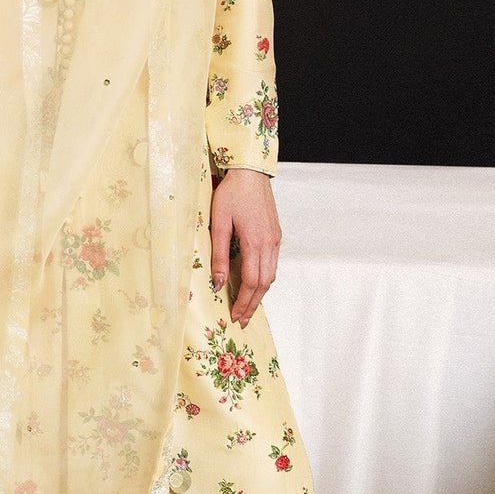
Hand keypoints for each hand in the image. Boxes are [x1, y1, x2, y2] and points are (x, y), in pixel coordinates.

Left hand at [209, 168, 280, 327]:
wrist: (251, 173)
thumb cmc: (231, 194)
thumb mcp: (219, 223)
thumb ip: (219, 254)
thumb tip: (219, 283)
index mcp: (255, 242)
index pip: (252, 282)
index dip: (244, 302)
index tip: (235, 316)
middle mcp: (270, 244)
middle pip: (264, 284)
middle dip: (253, 304)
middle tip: (243, 320)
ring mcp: (275, 239)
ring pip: (271, 275)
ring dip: (260, 294)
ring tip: (248, 307)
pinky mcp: (275, 234)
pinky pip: (272, 264)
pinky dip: (265, 279)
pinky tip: (256, 284)